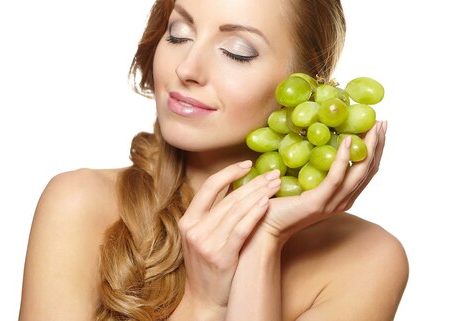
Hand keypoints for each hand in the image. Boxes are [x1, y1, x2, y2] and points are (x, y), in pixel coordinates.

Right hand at [174, 161, 281, 316]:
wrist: (206, 300)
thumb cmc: (209, 266)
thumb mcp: (201, 237)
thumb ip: (211, 215)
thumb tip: (231, 186)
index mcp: (188, 221)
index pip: (209, 186)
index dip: (229, 172)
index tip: (247, 163)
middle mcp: (194, 229)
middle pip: (228, 196)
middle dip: (253, 181)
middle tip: (273, 172)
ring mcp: (206, 243)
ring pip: (236, 209)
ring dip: (259, 193)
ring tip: (276, 184)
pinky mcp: (221, 255)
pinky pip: (241, 228)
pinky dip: (254, 213)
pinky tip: (267, 203)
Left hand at [258, 120, 386, 241]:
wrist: (266, 227)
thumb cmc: (280, 203)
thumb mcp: (302, 182)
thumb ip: (313, 167)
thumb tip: (313, 138)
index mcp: (342, 196)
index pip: (367, 170)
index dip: (376, 149)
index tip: (379, 128)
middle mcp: (343, 200)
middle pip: (369, 169)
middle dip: (378, 144)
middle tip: (382, 122)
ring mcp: (333, 202)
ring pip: (359, 171)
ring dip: (368, 147)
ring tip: (372, 127)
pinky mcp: (319, 201)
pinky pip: (336, 177)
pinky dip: (344, 157)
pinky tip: (348, 140)